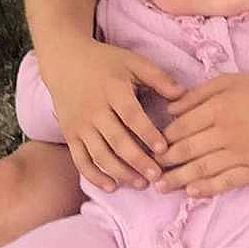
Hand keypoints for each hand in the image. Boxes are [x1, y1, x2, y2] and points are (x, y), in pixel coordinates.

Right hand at [40, 41, 182, 190]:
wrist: (64, 60)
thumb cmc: (105, 62)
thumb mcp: (132, 62)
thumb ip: (158, 77)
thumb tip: (183, 94)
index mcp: (113, 89)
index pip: (131, 115)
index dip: (147, 133)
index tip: (163, 149)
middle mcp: (94, 109)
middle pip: (116, 140)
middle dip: (137, 161)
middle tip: (157, 176)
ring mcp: (80, 124)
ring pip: (99, 154)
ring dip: (120, 172)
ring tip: (141, 184)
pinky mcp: (69, 134)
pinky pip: (80, 160)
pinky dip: (94, 176)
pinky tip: (112, 186)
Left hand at [157, 72, 248, 198]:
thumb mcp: (228, 81)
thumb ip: (198, 94)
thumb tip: (169, 110)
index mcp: (219, 107)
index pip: (181, 128)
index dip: (163, 139)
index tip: (152, 146)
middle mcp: (228, 131)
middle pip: (188, 151)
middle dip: (165, 162)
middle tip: (149, 170)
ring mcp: (244, 152)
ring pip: (203, 169)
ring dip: (179, 179)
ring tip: (160, 187)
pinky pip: (228, 182)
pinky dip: (208, 189)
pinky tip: (192, 192)